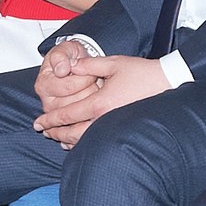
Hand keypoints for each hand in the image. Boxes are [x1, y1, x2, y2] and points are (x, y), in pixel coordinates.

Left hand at [34, 51, 168, 147]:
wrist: (168, 82)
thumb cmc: (141, 72)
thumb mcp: (112, 63)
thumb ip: (88, 65)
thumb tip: (70, 65)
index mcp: (100, 102)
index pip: (67, 115)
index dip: (49, 120)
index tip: (37, 123)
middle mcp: (105, 119)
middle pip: (71, 133)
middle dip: (55, 132)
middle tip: (42, 131)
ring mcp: (114, 126)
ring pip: (84, 140)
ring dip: (67, 140)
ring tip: (56, 137)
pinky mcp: (121, 129)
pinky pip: (97, 140)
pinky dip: (83, 142)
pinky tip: (77, 141)